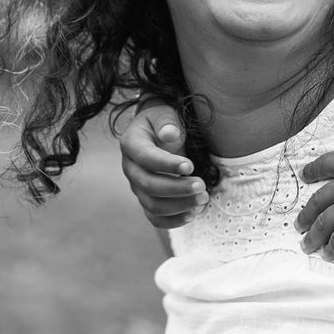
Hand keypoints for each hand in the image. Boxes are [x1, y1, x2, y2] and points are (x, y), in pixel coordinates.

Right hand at [120, 101, 207, 228]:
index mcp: (131, 144)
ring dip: (179, 206)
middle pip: (148, 185)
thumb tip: (169, 135)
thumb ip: (166, 122)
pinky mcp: (147, 199)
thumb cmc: (164, 121)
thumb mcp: (164, 113)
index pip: (145, 158)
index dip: (167, 164)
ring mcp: (137, 186)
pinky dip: (174, 220)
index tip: (190, 166)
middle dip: (177, 189)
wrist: (159, 131)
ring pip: (152, 205)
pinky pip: (155, 218)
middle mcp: (130, 168)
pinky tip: (193, 213)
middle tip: (202, 186)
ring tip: (203, 199)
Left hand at [294, 120, 333, 258]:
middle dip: (307, 213)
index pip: (326, 165)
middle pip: (319, 200)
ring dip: (314, 235)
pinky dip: (333, 248)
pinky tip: (328, 255)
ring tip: (306, 244)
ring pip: (324, 222)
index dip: (314, 171)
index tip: (304, 175)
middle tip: (298, 222)